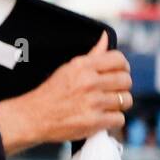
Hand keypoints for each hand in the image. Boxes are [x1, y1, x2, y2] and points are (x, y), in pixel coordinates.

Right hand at [0, 32, 131, 155]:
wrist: (34, 117)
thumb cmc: (51, 92)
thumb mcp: (68, 68)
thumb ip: (92, 55)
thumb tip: (106, 37)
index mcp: (82, 66)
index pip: (118, 59)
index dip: (123, 67)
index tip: (119, 73)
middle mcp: (89, 82)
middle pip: (126, 81)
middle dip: (122, 87)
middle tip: (112, 91)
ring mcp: (93, 103)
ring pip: (126, 100)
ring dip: (118, 104)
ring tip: (106, 105)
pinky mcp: (94, 122)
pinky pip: (120, 118)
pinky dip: (113, 120)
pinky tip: (103, 117)